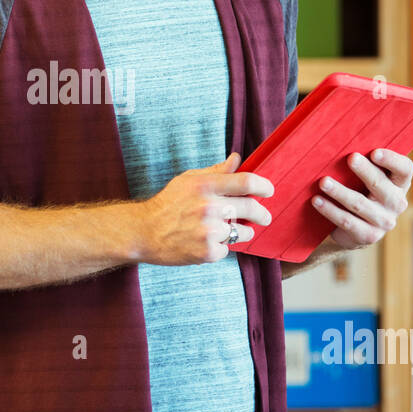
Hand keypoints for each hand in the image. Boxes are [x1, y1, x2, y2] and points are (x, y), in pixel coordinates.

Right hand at [139, 152, 274, 264]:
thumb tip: (237, 159)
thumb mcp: (188, 180)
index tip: (269, 191)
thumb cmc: (167, 204)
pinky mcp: (207, 252)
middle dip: (262, 214)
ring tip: (229, 230)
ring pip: (243, 232)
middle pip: (251, 208)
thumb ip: (216, 171)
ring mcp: (209, 231)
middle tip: (265, 217)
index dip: (264, 186)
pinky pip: (228, 248)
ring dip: (242, 232)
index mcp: (205, 186)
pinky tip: (207, 242)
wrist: (144, 232)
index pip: (246, 182)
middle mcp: (209, 207)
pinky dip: (222, 246)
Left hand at [311, 148, 412, 249]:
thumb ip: (363, 161)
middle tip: (350, 158)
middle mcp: (396, 203)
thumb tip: (341, 138)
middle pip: (381, 185)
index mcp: (399, 184)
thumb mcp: (366, 177)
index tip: (374, 152)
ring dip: (340, 192)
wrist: (356, 229)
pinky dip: (330, 210)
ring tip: (323, 182)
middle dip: (365, 171)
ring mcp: (384, 222)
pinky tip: (316, 200)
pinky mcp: (368, 236)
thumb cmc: (361, 191)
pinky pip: (347, 221)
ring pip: (360, 204)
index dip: (392, 160)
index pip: (404, 169)